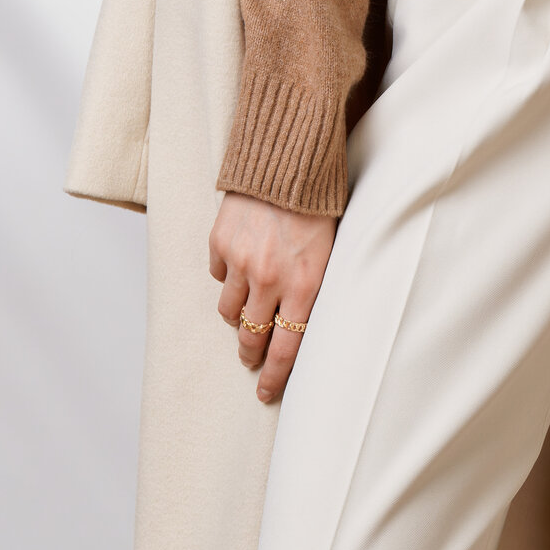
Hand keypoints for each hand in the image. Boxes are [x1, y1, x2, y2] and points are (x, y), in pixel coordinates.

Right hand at [209, 191, 336, 403]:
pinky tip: (240, 263)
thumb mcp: (331, 249)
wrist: (289, 156)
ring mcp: (241, 261)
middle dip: (251, 352)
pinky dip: (227, 276)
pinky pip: (218, 276)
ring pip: (228, 313)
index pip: (286, 348)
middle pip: (251, 337)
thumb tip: (301, 324)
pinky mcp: (220, 243)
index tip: (266, 393)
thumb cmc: (319, 203)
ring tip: (245, 312)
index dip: (275, 377)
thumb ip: (313, 287)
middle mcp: (270, 278)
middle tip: (252, 356)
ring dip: (237, 317)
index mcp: (305, 283)